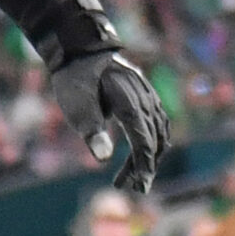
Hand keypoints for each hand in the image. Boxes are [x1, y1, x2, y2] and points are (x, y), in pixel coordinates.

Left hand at [28, 0, 169, 192]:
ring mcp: (148, 95)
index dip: (144, 166)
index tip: (140, 186)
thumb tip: (103, 158)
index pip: (144, 141)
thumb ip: (92, 132)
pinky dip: (154, 141)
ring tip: (133, 175)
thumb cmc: (75, 78)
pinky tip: (142, 153)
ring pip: (159, 132)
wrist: (79, 48)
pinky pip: (158, 122)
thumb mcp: (77, 107)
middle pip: (154, 140)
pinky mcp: (145, 95)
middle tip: (133, 188)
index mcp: (129, 102)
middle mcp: (144, 99)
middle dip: (146, 166)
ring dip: (150, 156)